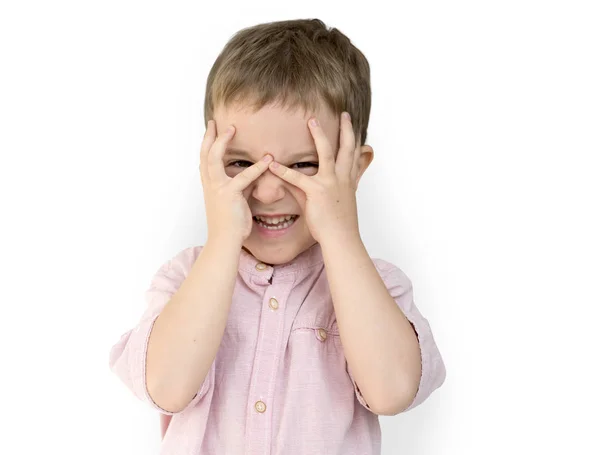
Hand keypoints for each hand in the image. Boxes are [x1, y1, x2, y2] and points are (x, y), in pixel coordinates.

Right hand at [199, 120, 272, 243]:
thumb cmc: (231, 223)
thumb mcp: (236, 200)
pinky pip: (244, 177)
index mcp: (209, 185)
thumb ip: (243, 185)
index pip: (205, 159)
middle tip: (214, 122)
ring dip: (222, 142)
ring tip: (232, 129)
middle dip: (209, 136)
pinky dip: (257, 167)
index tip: (211, 130)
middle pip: (204, 154)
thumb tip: (254, 175)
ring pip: (214, 159)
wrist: (224, 240)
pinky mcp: (229, 195)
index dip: (208, 144)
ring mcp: (217, 188)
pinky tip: (268, 159)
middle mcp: (210, 184)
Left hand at [267, 112, 361, 243]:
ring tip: (311, 121)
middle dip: (346, 129)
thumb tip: (305, 182)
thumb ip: (319, 189)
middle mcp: (343, 179)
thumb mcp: (336, 203)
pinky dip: (283, 171)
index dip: (356, 140)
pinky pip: (297, 178)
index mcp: (349, 182)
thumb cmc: (339, 225)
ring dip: (319, 135)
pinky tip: (272, 164)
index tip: (354, 127)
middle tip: (344, 114)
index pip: (354, 156)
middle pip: (348, 148)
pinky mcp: (317, 192)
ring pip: (327, 153)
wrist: (342, 239)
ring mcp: (331, 183)